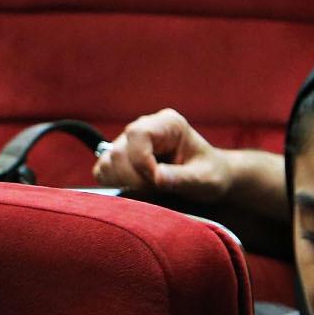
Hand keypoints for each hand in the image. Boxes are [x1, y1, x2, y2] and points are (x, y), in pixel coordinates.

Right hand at [95, 109, 233, 201]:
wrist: (208, 178)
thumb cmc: (210, 175)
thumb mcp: (205, 179)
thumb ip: (182, 178)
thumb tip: (157, 177)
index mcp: (168, 124)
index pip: (139, 134)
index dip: (142, 161)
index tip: (157, 181)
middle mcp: (145, 127)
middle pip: (119, 151)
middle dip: (134, 178)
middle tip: (157, 189)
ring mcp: (129, 142)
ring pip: (107, 162)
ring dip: (124, 182)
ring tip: (149, 190)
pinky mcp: (120, 158)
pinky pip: (102, 172)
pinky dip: (114, 184)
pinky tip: (136, 190)